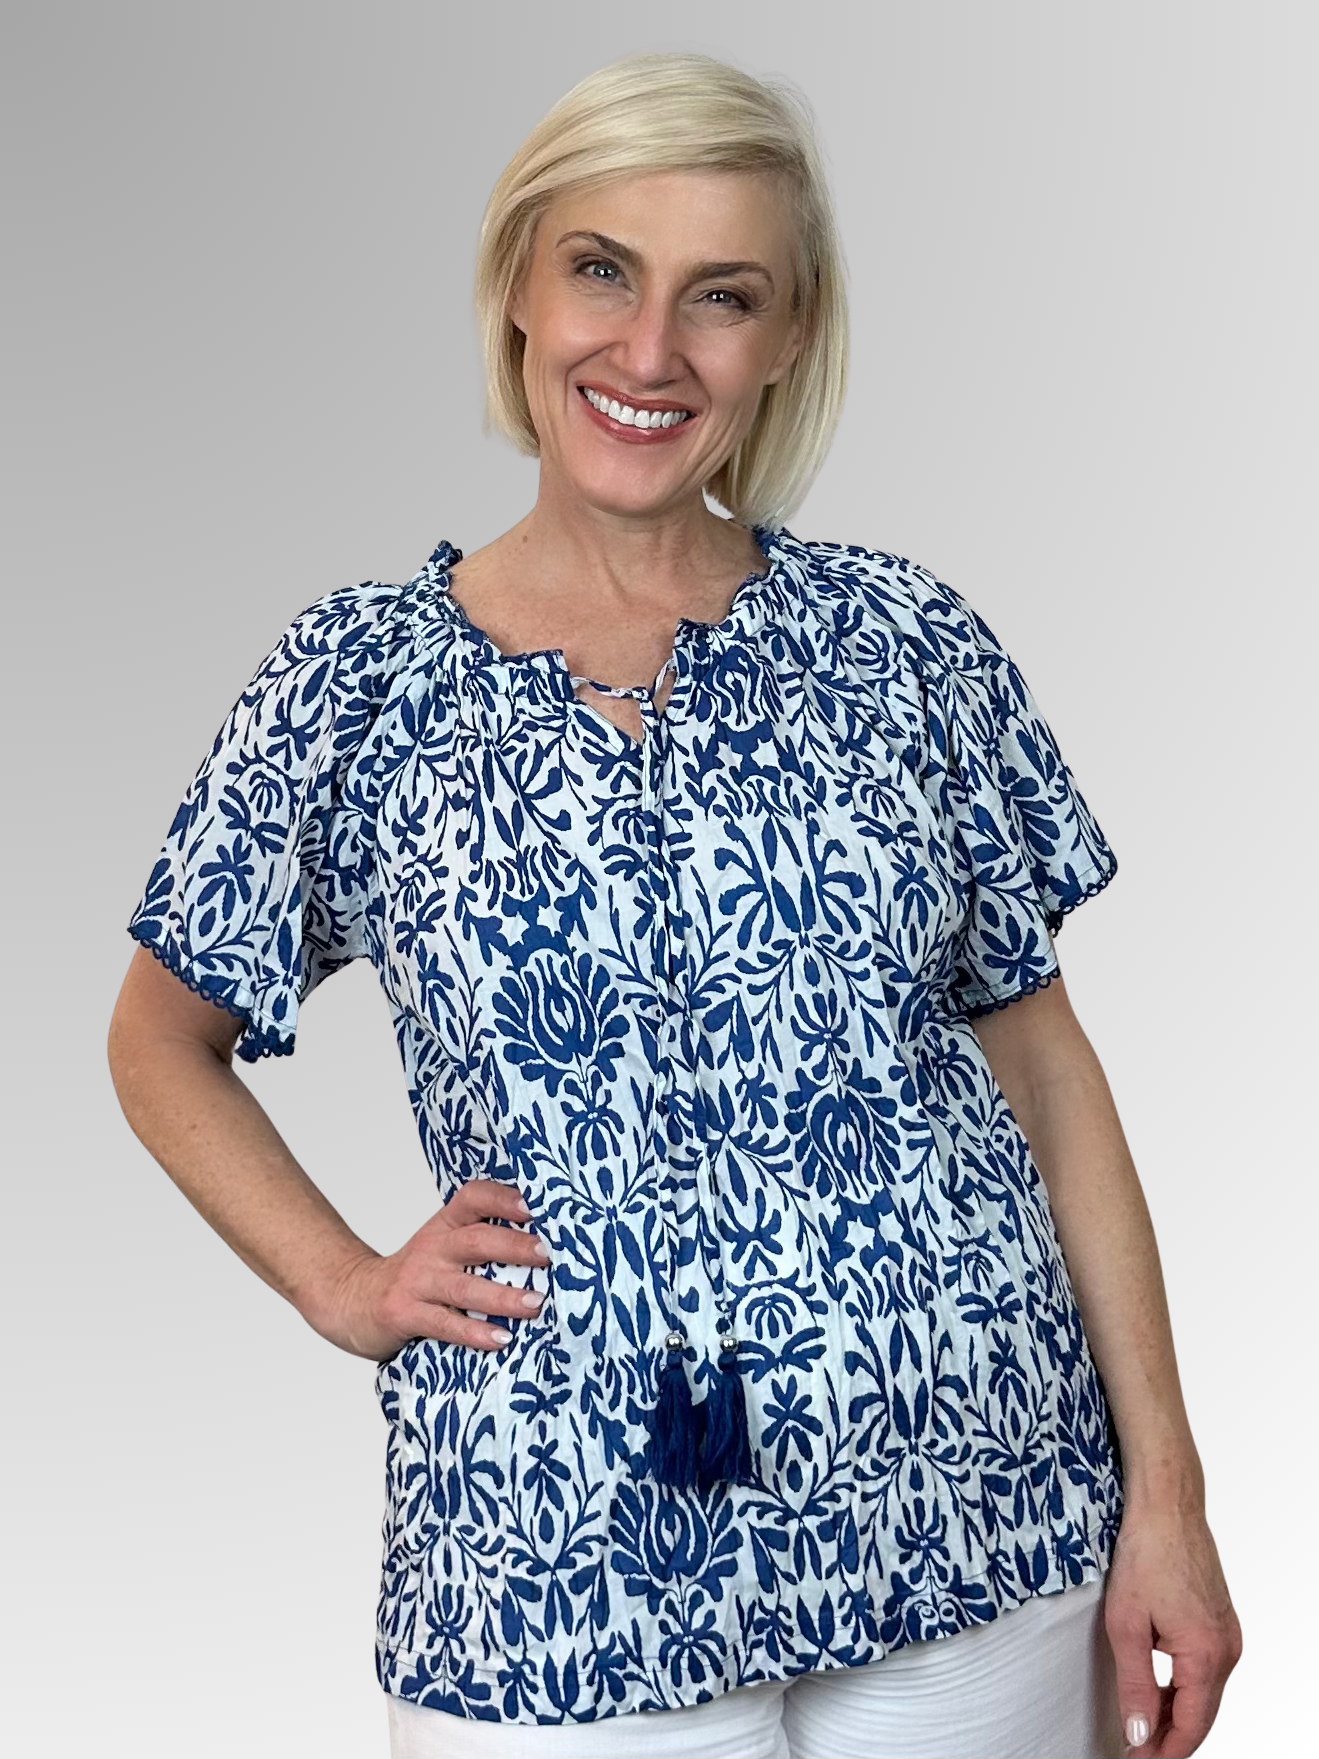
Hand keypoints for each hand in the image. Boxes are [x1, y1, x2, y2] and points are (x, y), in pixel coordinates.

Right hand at [308, 1178, 549, 1359]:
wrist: (354, 1297)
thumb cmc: (417, 1274)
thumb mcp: (444, 1247)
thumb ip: (484, 1242)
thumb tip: (551, 1247)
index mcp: (446, 1225)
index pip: (473, 1198)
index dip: (503, 1197)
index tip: (535, 1204)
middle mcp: (433, 1247)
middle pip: (476, 1240)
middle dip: (515, 1246)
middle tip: (549, 1254)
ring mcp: (418, 1281)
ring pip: (464, 1287)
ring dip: (502, 1296)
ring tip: (535, 1303)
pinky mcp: (405, 1314)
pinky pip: (444, 1324)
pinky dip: (474, 1332)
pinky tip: (500, 1338)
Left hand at [1104, 1499, 1241, 1755]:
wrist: (1168, 1507)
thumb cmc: (1146, 1554)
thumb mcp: (1127, 1625)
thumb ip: (1136, 1685)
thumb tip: (1139, 1734)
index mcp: (1207, 1655)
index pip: (1191, 1726)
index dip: (1163, 1752)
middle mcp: (1227, 1650)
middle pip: (1202, 1715)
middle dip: (1169, 1739)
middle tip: (1135, 1751)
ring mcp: (1228, 1635)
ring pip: (1204, 1694)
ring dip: (1176, 1714)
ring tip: (1141, 1727)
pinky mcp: (1220, 1622)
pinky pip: (1206, 1671)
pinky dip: (1184, 1688)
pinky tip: (1159, 1692)